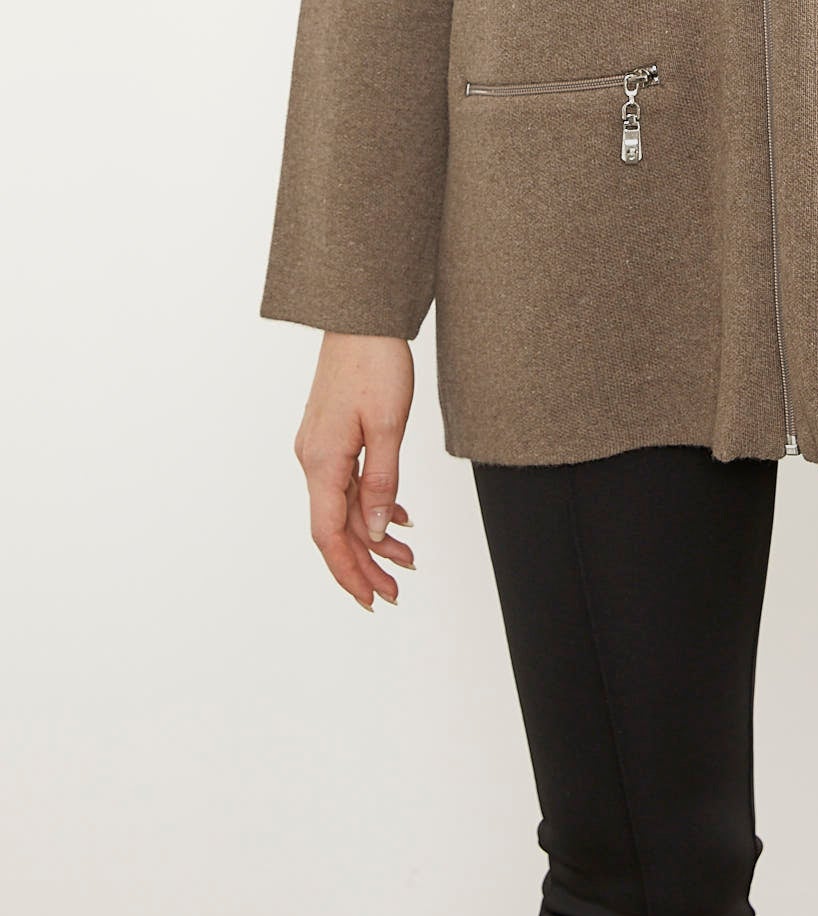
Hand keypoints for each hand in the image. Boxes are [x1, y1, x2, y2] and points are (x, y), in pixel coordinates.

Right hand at [292, 332, 417, 609]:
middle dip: (365, 563)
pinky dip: (371, 505)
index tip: (373, 598)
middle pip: (335, 528)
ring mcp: (320, 448)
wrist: (361, 317)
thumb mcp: (389, 426)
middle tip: (395, 589)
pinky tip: (396, 519)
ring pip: (343, 507)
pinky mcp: (331, 437)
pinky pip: (347, 484)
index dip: (350, 572)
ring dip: (372, 536)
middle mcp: (313, 460)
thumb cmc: (375, 363)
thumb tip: (374, 532)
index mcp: (322, 462)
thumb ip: (382, 483)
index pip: (328, 535)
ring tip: (407, 557)